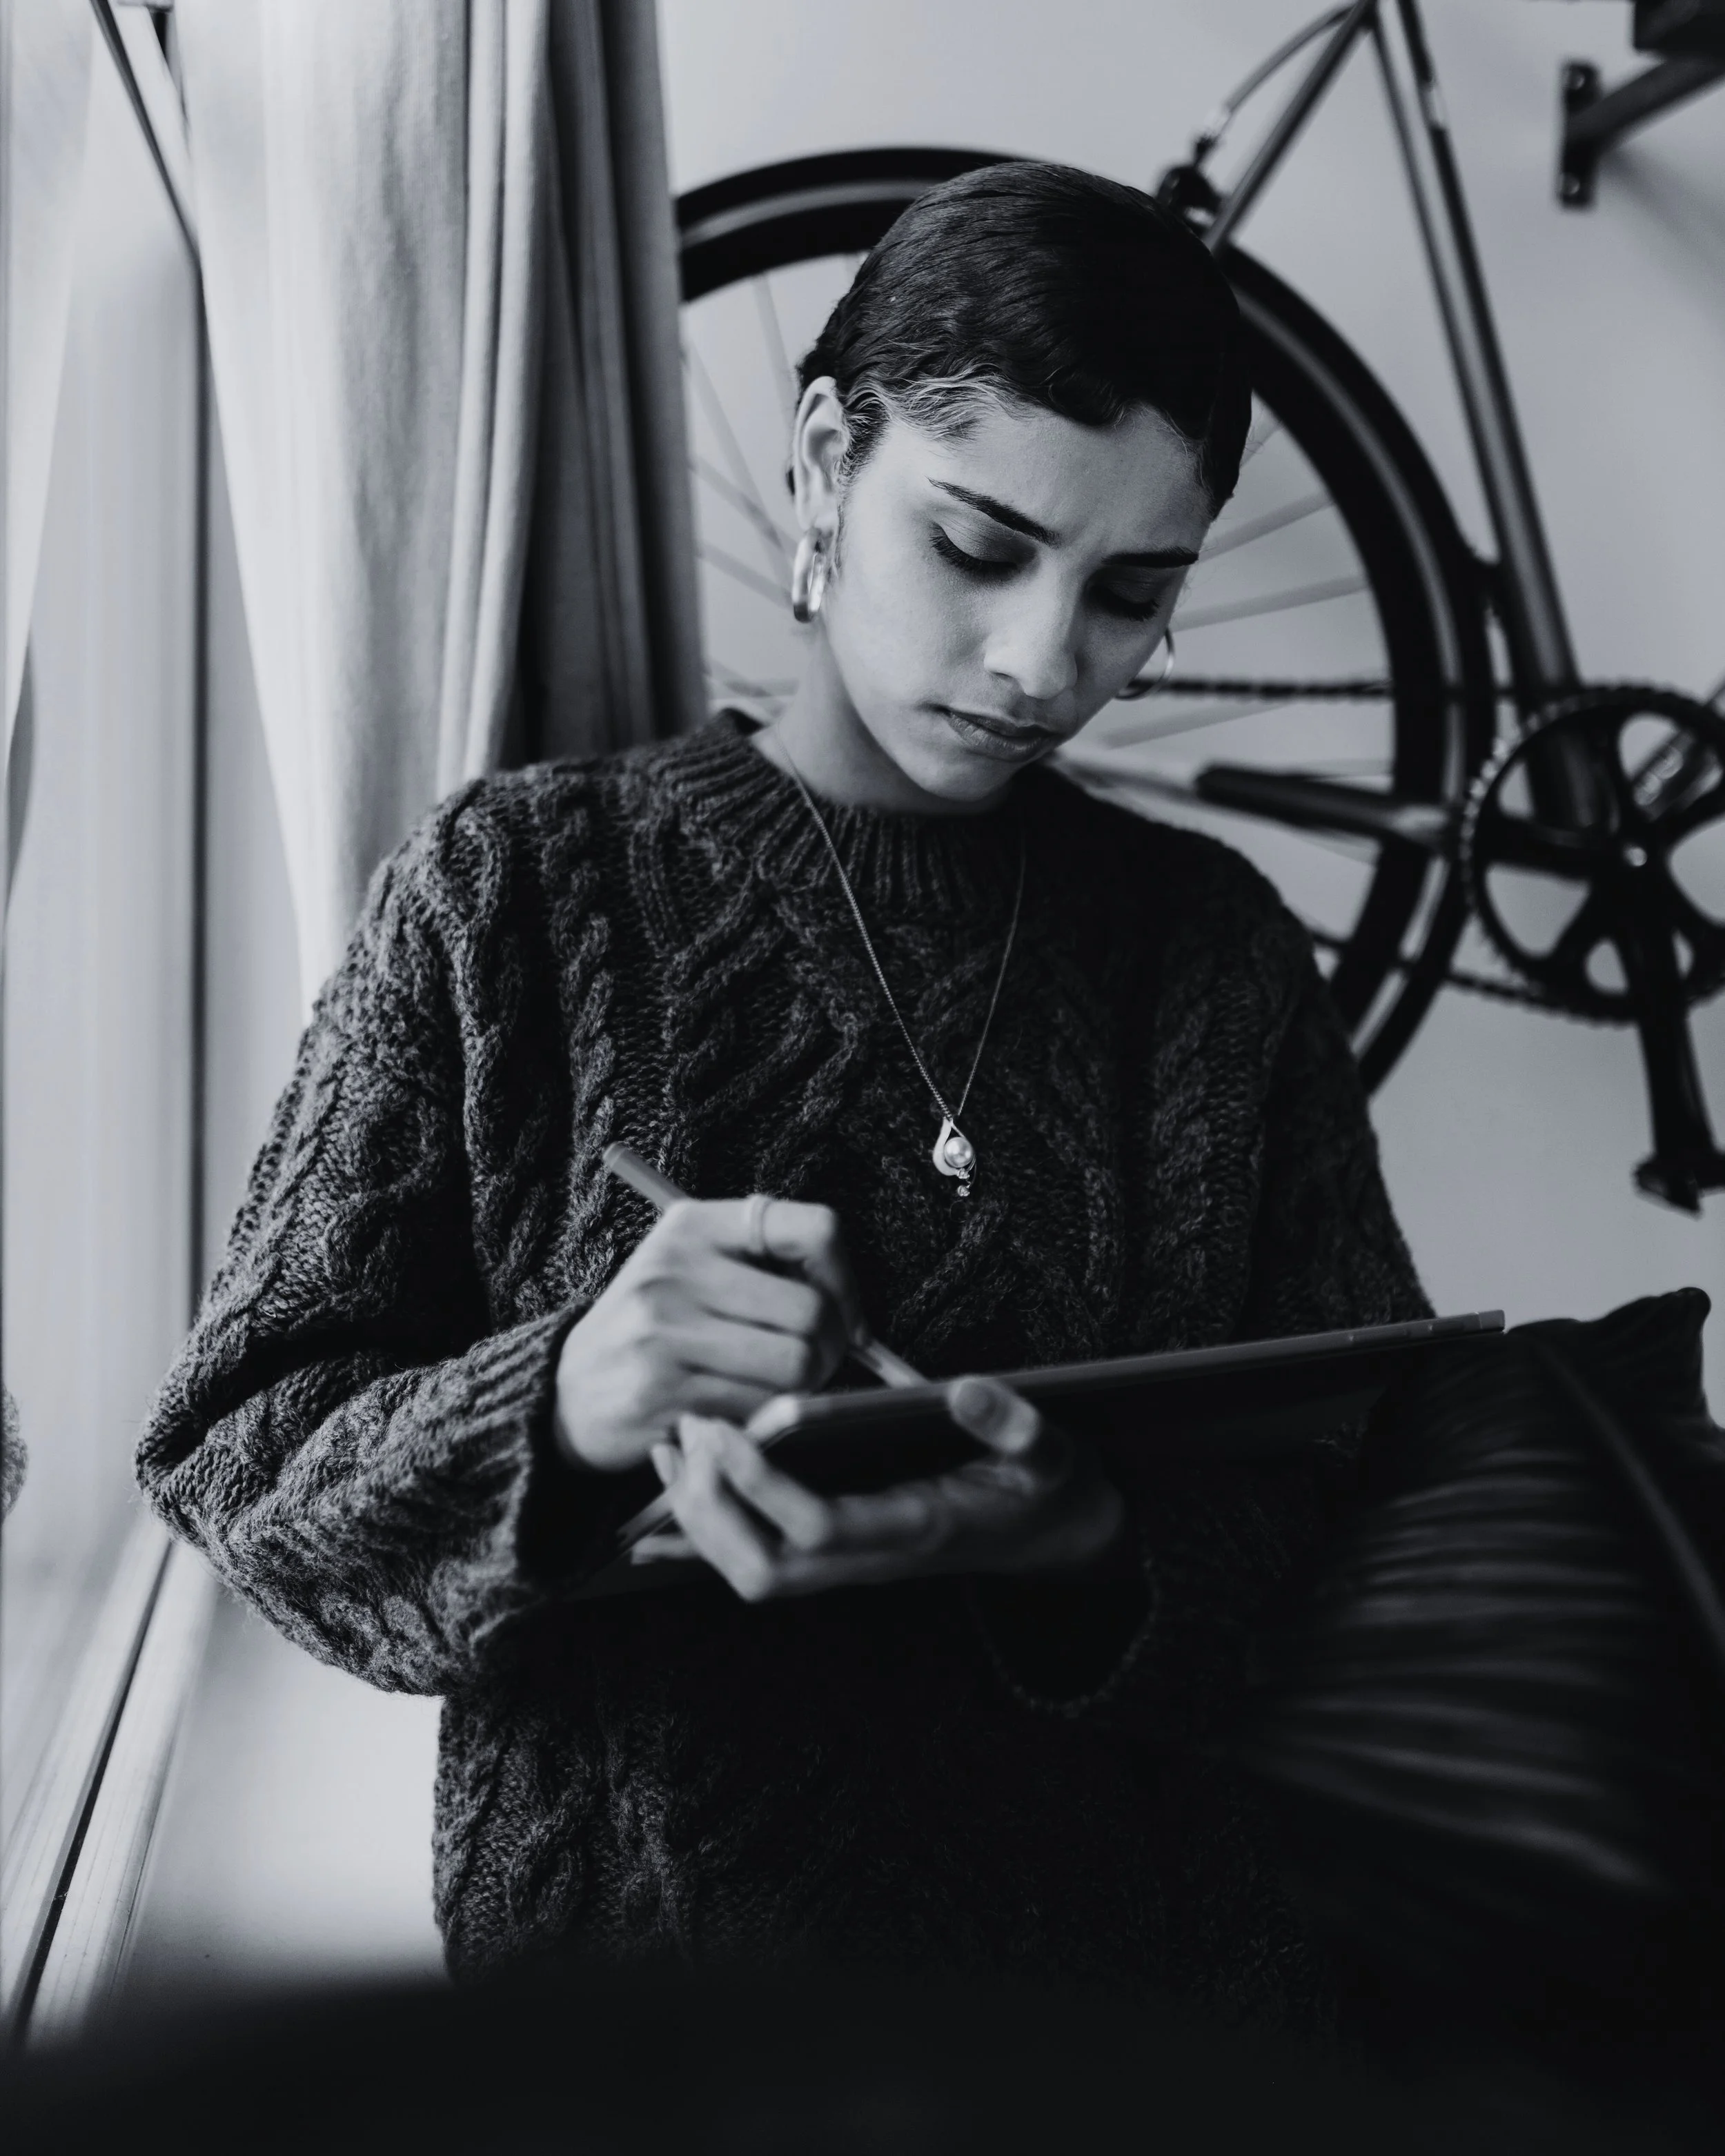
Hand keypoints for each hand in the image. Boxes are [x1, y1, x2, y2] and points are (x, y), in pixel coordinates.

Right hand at [553, 1197, 864, 1471]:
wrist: (567, 1390)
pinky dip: (766, 1416)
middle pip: (812, 1312)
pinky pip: (759, 1408)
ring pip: (795, 1367)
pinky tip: (743, 1411)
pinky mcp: (663, 1392)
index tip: (843, 1310)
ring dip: (803, 1389)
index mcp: (693, 1227)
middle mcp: (676, 1271)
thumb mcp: (689, 1267)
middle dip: (833, 1348)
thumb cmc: (650, 1327)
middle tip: (818, 1363)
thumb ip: (760, 1265)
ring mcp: (666, 1333)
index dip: (846, 1277)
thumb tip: (849, 1306)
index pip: (812, 1229)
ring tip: (780, 1389)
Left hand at [634, 1374, 1124, 1600]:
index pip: (821, 1526)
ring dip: (698, 1520)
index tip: (724, 1431)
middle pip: (764, 1568)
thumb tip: (967, 1391)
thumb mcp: (1050, 1452)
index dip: (764, 1486)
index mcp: (916, 1529)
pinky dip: (702, 1546)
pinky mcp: (835, 1557)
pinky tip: (653, 1528)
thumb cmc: (1045, 1489)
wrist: (1052, 1535)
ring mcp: (850, 1566)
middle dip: (711, 1507)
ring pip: (750, 1574)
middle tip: (685, 1431)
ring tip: (668, 1449)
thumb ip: (1015, 1427)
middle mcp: (872, 1559)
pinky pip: (755, 1564)